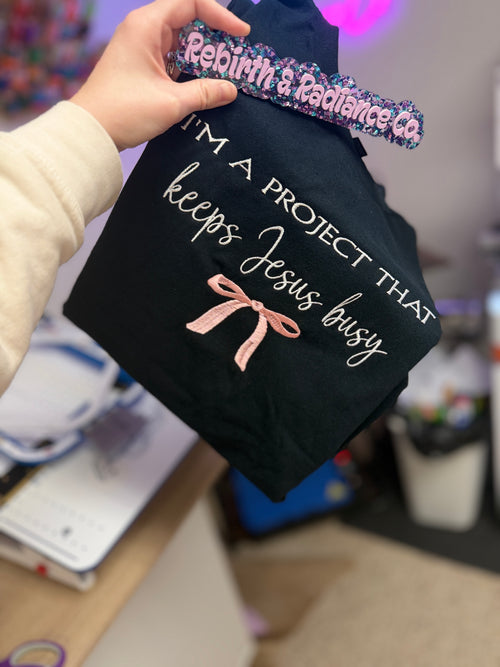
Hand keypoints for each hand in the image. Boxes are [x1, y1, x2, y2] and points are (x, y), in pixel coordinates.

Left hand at [71, 0, 249, 149]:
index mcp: (146, 25)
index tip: (240, 34)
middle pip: (187, 20)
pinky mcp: (140, 66)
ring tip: (224, 73)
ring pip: (181, 42)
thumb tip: (231, 90)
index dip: (220, 15)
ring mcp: (140, 47)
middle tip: (235, 58)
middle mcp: (142, 29)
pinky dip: (189, 68)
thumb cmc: (125, 111)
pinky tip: (203, 85)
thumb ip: (205, 92)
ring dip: (202, 56)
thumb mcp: (171, 102)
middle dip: (214, 38)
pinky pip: (171, 58)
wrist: (91, 132)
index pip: (192, 2)